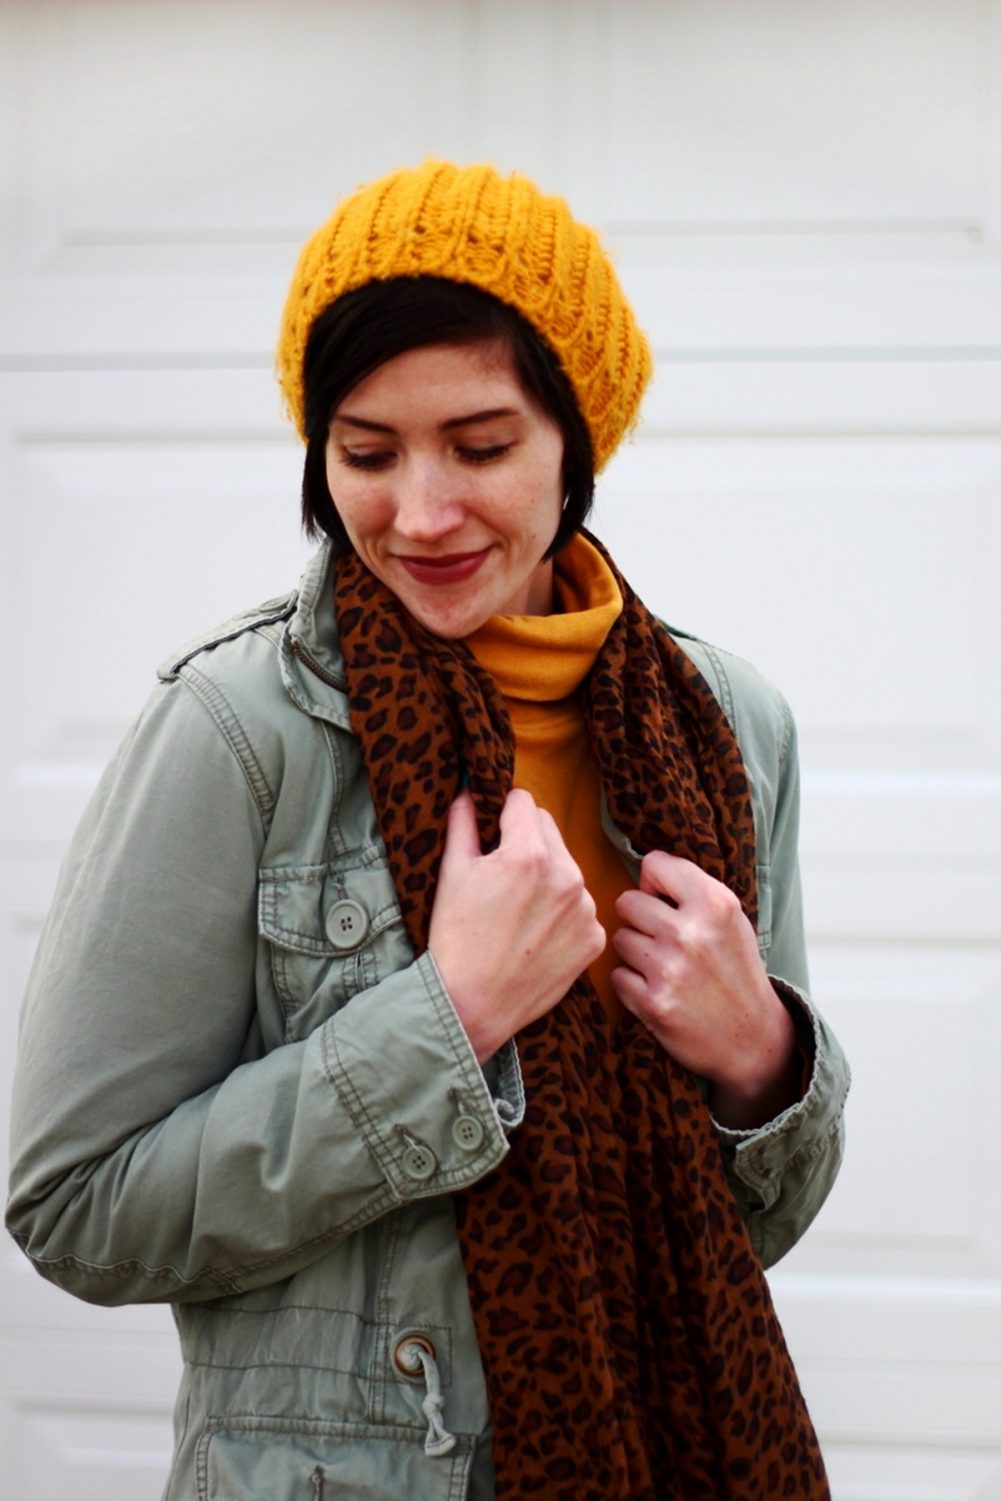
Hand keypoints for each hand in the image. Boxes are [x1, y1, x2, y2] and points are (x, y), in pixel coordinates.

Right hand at [429, 789, 605, 1062]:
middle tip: (502, 877)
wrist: (472, 1005)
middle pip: (549, 832)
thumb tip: (469, 791)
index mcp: (528, 853)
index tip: (494, 831)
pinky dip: (562, 914)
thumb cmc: (456, 939)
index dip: (504, 813)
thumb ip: (463, 823)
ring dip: (548, 878)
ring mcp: (585, 909)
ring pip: (567, 870)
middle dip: (527, 843)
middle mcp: (566, 876)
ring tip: (518, 911)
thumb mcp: (452, 873)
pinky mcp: (594, 938)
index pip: (525, 803)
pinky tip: (536, 935)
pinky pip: (580, 908)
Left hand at [610, 851, 800, 1127]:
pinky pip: (618, 975)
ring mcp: (669, 969)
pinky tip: (660, 992)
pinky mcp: (652, 1003)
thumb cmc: (736, 971)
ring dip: (635, 954)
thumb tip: (642, 874)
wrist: (753, 1039)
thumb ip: (692, 891)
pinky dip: (632, 985)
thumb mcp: (730, 920)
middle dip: (640, 919)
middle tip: (663, 940)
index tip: (664, 901)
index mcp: (715, 904)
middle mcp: (691, 933)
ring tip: (665, 968)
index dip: (654, 883)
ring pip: (620, 939)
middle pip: (627, 901)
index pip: (655, 864)